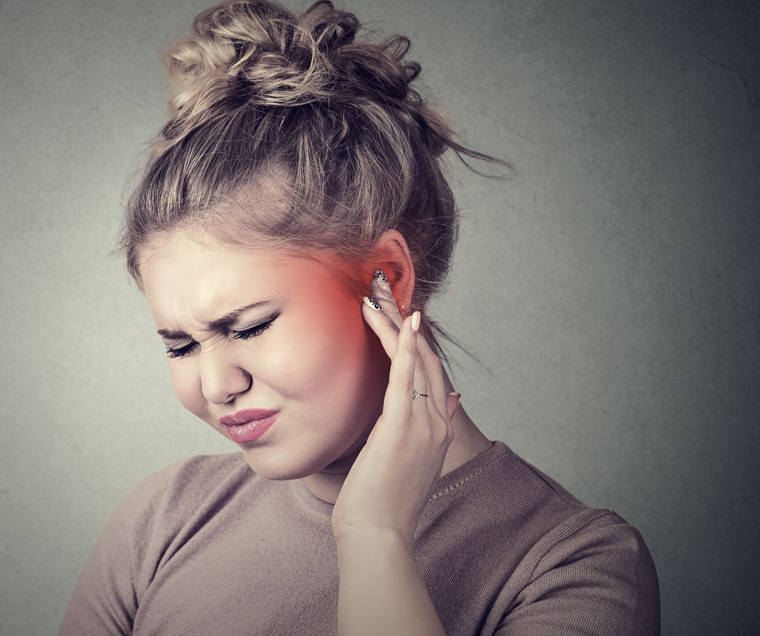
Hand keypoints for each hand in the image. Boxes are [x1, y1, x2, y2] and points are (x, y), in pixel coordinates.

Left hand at [330, 271, 460, 545]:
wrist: (378, 535)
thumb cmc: (382, 504)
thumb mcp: (409, 463)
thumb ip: (423, 432)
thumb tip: (450, 402)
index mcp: (438, 431)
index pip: (432, 376)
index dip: (418, 344)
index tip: (401, 317)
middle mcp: (437, 424)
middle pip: (428, 362)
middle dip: (406, 325)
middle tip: (385, 293)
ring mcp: (423, 425)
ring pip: (416, 364)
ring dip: (397, 326)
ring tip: (378, 296)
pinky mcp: (402, 427)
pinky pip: (407, 379)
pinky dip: (406, 348)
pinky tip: (402, 324)